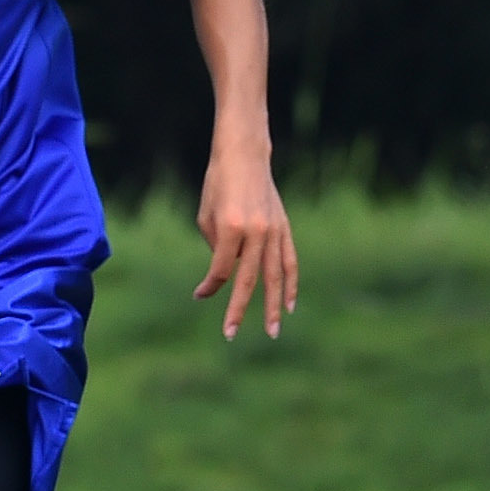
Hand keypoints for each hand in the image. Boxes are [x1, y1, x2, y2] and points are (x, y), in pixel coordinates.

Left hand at [194, 143, 296, 338]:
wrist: (245, 157)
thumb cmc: (218, 186)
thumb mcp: (207, 216)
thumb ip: (217, 248)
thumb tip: (224, 275)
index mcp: (231, 228)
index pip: (221, 270)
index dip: (209, 286)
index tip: (199, 295)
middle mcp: (256, 232)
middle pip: (248, 280)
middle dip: (239, 308)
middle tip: (231, 333)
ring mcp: (274, 231)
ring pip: (275, 276)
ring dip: (273, 305)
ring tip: (272, 330)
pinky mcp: (284, 228)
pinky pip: (289, 262)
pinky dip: (290, 284)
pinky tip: (289, 304)